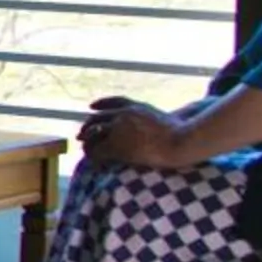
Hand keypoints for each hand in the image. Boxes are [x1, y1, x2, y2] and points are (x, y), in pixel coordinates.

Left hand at [76, 98, 194, 168]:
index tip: (91, 106)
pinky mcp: (116, 145)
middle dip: (87, 126)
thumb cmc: (181, 133)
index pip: (113, 101)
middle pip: (97, 117)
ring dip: (87, 142)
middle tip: (80, 135)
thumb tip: (164, 118)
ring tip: (85, 150)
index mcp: (135, 106)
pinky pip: (97, 150)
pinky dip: (92, 155)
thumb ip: (152, 118)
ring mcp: (118, 128)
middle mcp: (123, 114)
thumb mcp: (166, 118)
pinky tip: (93, 160)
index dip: (100, 103)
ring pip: (93, 133)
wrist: (180, 141)